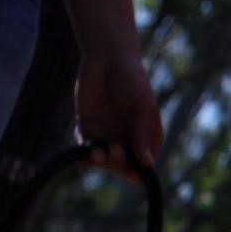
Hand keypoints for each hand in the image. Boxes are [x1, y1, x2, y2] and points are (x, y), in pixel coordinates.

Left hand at [75, 52, 162, 174]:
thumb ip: (143, 133)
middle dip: (119, 165)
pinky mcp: (87, 129)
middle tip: (114, 149)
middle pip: (122, 167)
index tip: (132, 173)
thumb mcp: (143, 106)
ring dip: (101, 163)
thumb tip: (146, 163)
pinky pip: (85, 150)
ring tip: (98, 152)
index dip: (138, 172)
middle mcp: (126, 141)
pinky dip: (84, 157)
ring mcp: (106, 136)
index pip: (143, 165)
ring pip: (103, 162)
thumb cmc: (133, 80)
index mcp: (145, 138)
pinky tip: (87, 153)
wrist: (108, 58)